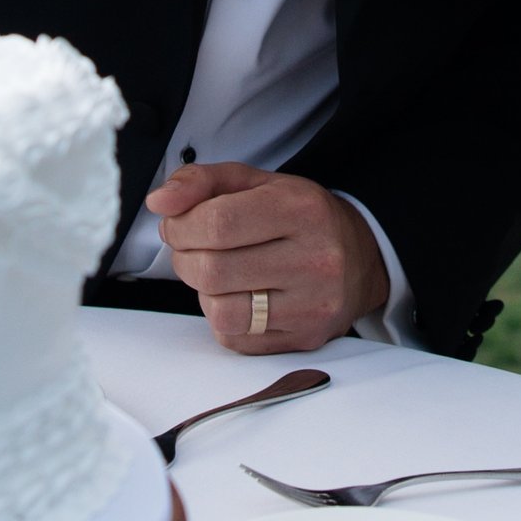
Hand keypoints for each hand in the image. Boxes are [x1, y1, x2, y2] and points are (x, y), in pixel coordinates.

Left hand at [145, 164, 390, 351]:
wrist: (361, 258)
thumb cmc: (300, 218)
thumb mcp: (256, 183)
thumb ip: (202, 182)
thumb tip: (159, 201)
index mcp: (300, 209)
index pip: (217, 222)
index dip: (180, 226)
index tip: (176, 224)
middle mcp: (313, 259)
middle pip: (213, 269)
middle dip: (184, 258)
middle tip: (192, 249)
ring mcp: (311, 305)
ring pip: (221, 311)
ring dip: (202, 292)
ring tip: (215, 274)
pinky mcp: (304, 338)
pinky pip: (235, 338)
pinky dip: (222, 318)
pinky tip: (238, 296)